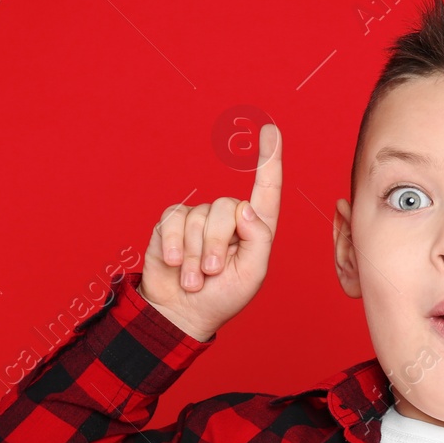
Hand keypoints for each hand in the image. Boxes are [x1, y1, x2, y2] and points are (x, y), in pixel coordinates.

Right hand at [137, 123, 281, 340]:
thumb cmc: (223, 296)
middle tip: (212, 274)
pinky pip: (174, 221)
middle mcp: (229, 218)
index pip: (266, 189)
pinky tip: (176, 263)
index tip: (270, 130)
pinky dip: (175, 246)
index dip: (269, 159)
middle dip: (217, 246)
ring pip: (200, 219)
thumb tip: (245, 206)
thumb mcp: (252, 274)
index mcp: (254, 228)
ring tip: (195, 278)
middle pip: (227, 208)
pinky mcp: (172, 223)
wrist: (182, 312)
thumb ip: (258, 238)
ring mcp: (199, 218)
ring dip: (196, 256)